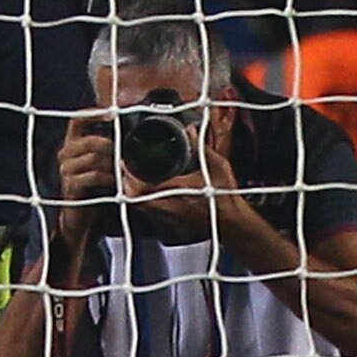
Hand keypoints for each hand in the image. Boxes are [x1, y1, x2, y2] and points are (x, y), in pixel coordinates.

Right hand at [49, 113, 113, 252]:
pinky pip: (92, 175)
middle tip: (127, 154)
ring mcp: (66, 170)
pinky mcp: (70, 186)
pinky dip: (108, 177)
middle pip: (89, 140)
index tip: (112, 115)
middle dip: (112, 146)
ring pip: (93, 157)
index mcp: (72, 143)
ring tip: (124, 169)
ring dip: (113, 163)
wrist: (81, 216)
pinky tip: (117, 181)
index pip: (77, 120)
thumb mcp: (102, 163)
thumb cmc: (94, 187)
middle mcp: (66, 154)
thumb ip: (110, 148)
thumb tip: (132, 133)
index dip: (93, 114)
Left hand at [123, 122, 243, 242]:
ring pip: (140, 207)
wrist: (233, 223)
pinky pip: (149, 213)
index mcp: (178, 190)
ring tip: (131, 181)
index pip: (144, 185)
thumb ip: (202, 147)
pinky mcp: (169, 225)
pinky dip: (143, 203)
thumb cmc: (227, 198)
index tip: (124, 163)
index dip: (129, 174)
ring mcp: (168, 218)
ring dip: (133, 194)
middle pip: (135, 198)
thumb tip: (191, 131)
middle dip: (127, 184)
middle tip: (124, 172)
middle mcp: (169, 207)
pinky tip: (146, 195)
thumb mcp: (217, 166)